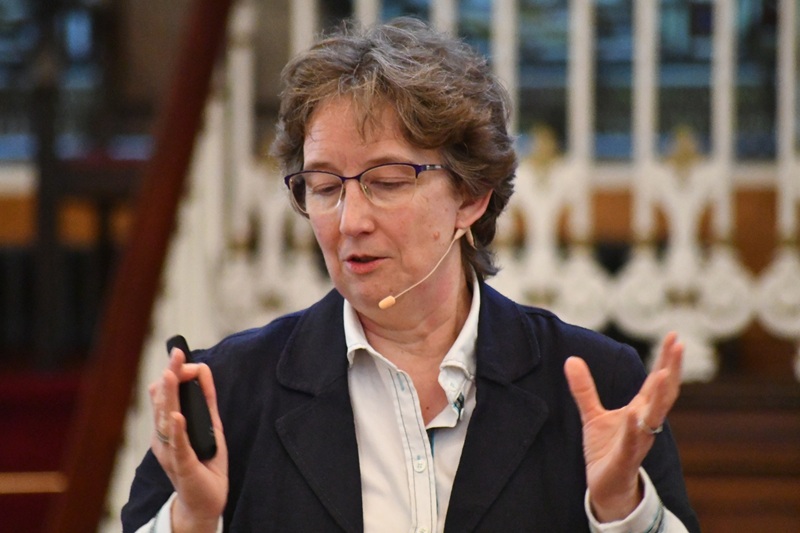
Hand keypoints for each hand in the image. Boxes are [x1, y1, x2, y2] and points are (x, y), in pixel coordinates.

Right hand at [149, 348, 227, 532]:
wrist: (204, 501)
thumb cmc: (204, 462)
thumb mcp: (209, 424)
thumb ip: (205, 399)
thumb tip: (202, 369)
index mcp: (169, 425)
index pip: (165, 392)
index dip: (174, 372)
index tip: (181, 354)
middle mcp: (164, 435)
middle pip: (163, 400)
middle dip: (170, 374)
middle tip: (175, 352)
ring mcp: (171, 450)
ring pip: (166, 418)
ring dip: (169, 396)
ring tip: (170, 375)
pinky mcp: (182, 466)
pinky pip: (178, 446)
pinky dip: (178, 430)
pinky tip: (177, 417)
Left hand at [564, 332, 682, 521]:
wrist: (605, 487)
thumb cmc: (606, 450)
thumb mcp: (592, 415)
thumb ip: (584, 389)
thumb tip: (571, 359)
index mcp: (640, 410)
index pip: (657, 380)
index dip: (665, 359)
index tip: (674, 335)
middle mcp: (645, 423)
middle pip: (663, 393)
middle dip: (671, 369)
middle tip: (678, 345)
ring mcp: (638, 441)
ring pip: (654, 417)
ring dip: (661, 396)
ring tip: (665, 374)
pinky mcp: (626, 459)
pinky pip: (633, 442)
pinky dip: (635, 428)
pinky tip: (635, 414)